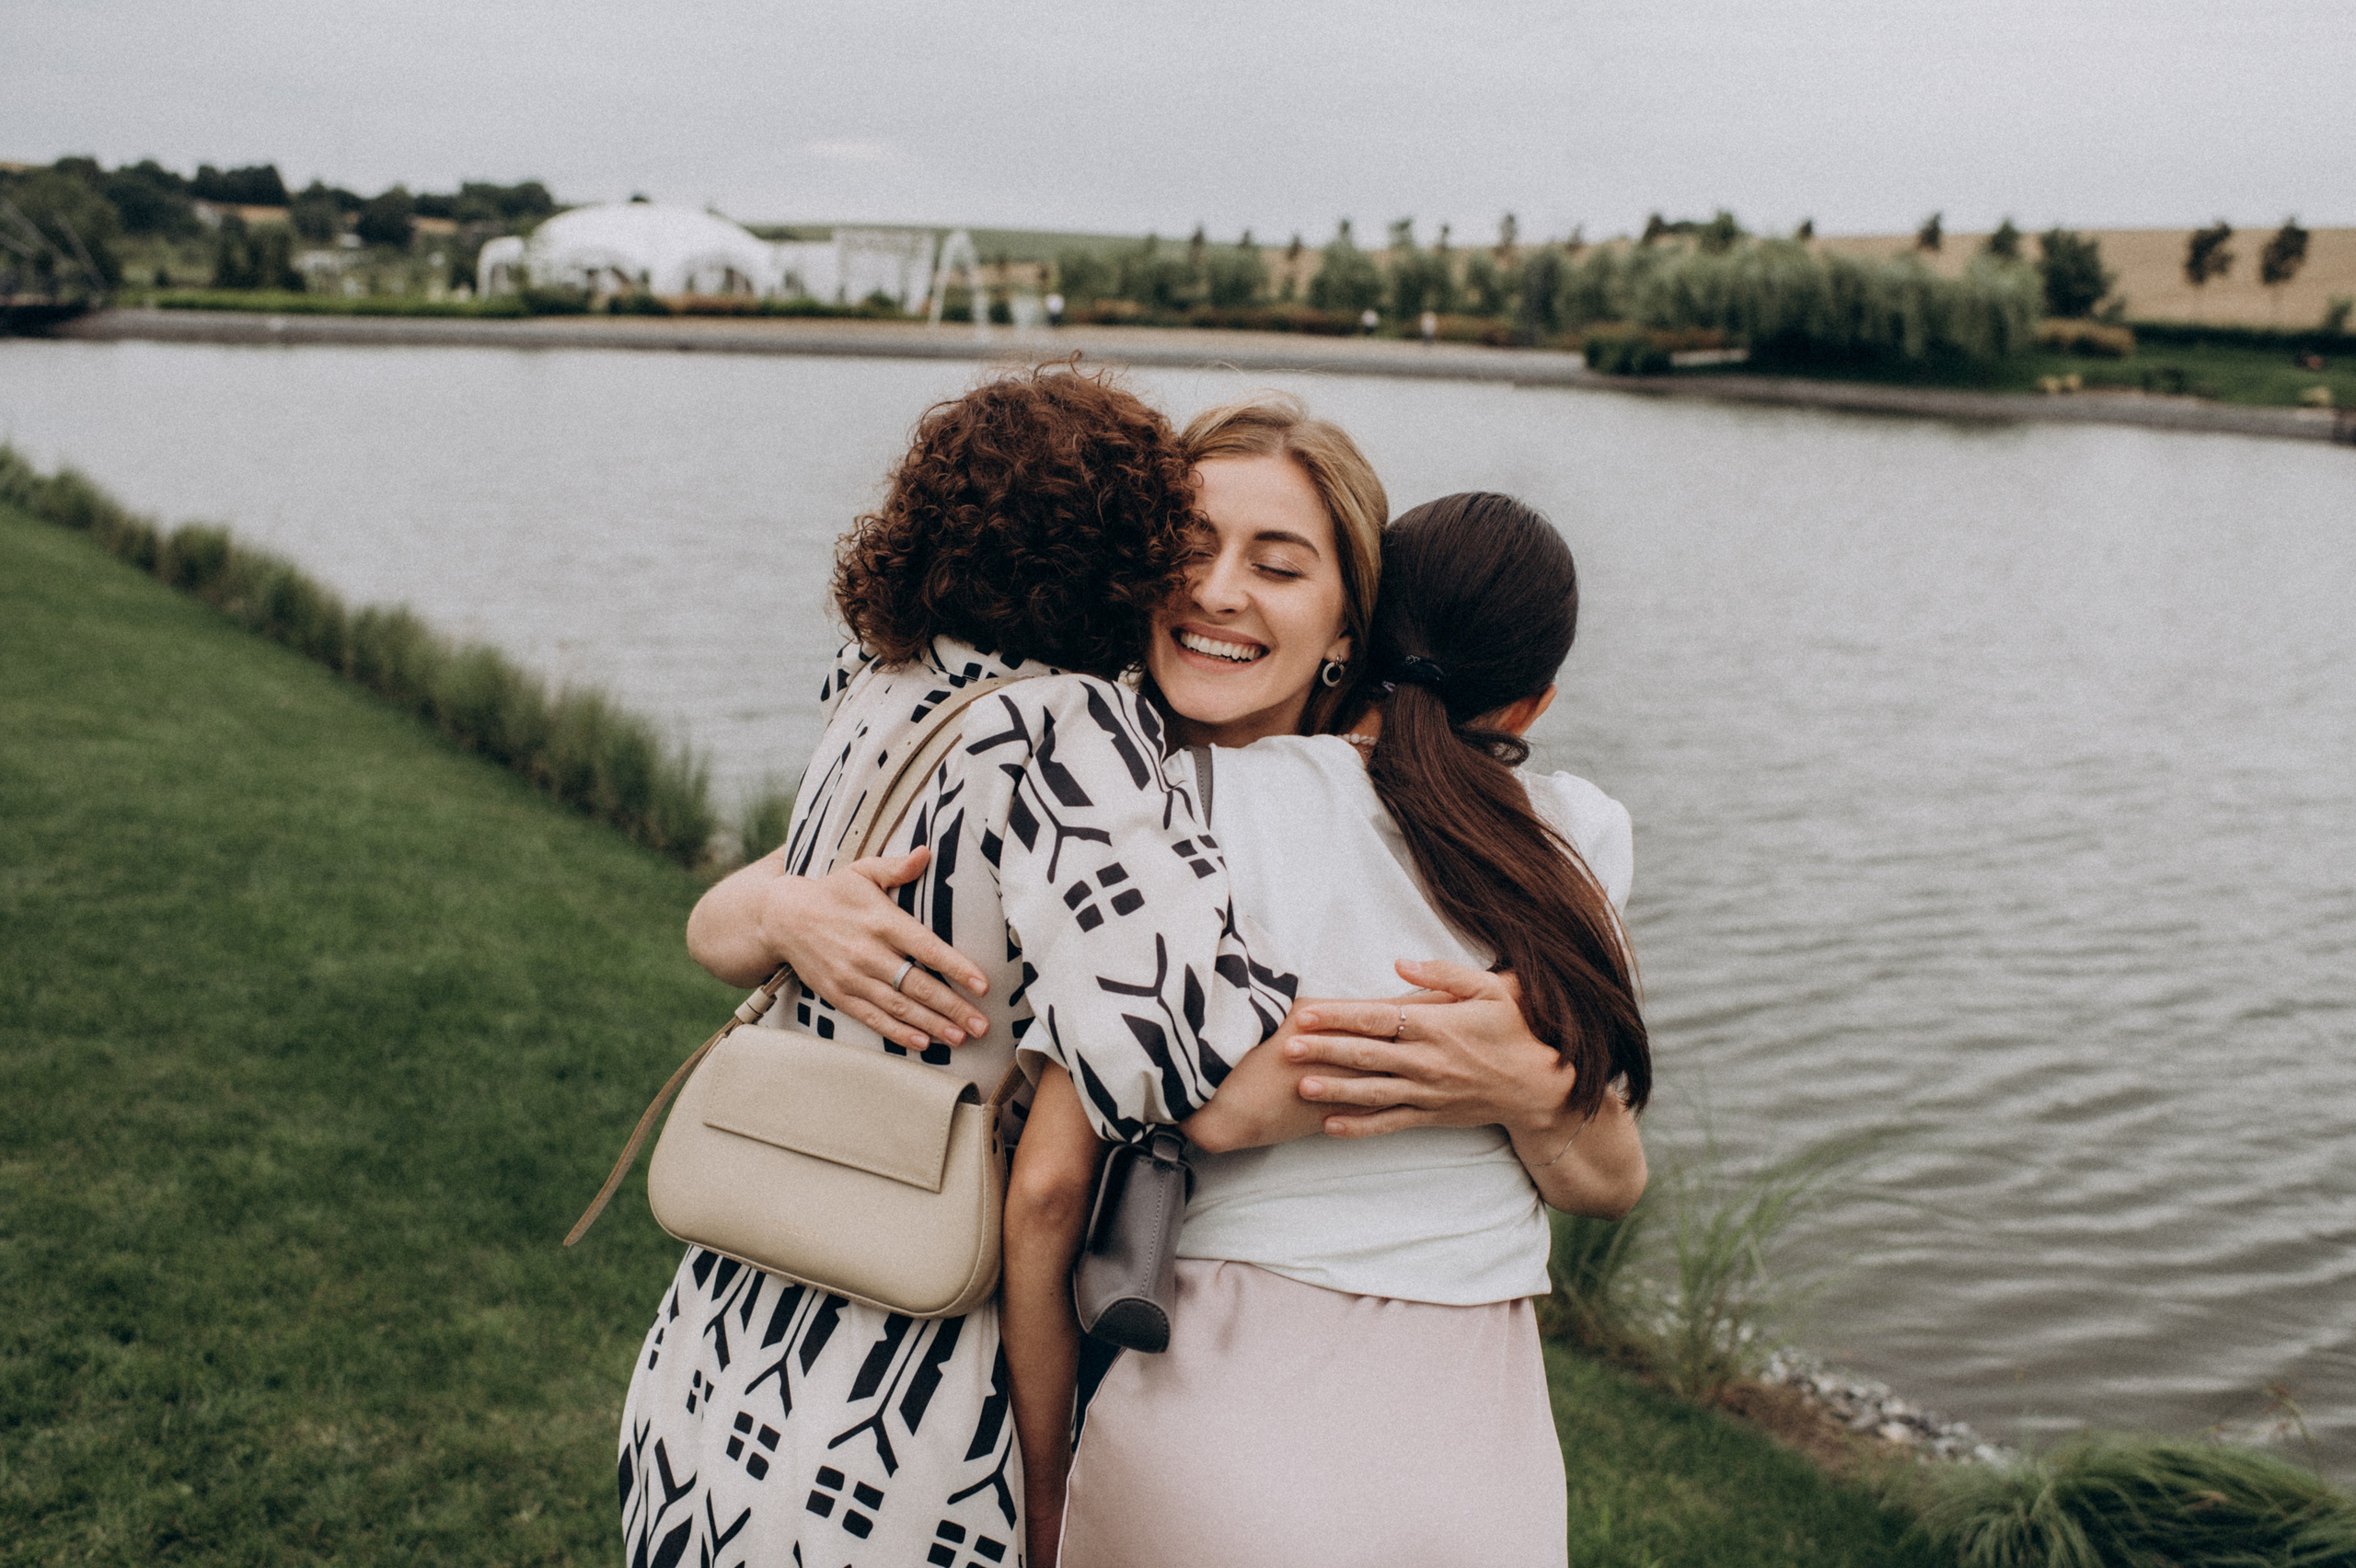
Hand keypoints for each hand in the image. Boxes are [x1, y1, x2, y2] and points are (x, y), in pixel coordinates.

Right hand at [758, 849, 992, 1049]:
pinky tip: (923, 1043)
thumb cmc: (832, 892)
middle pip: (918, 986)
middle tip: (982, 1026)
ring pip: (899, 1008)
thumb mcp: (863, 872)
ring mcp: (853, 978)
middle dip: (954, 1008)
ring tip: (961, 1038)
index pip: (927, 949)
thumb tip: (926, 852)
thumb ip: (897, 867)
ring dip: (933, 1025)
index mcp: (882, 922)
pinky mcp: (839, 996)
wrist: (781, 918)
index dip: (957, 968)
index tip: (983, 985)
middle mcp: (869, 953)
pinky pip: (873, 1019)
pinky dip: (899, 1034)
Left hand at [1286, 959, 1577, 1141]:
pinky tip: (1330, 1127)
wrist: (1537, 1086)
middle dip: (1325, 1051)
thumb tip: (1399, 962)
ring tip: (1301, 1086)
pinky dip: (1359, 1127)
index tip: (1307, 1014)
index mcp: (1435, 1026)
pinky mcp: (1431, 1116)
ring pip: (1372, 1092)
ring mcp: (1427, 1092)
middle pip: (1366, 1055)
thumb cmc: (1511, 1031)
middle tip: (1287, 1048)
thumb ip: (1442, 974)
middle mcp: (1426, 1061)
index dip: (1339, 1017)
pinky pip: (1389, 1123)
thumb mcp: (1488, 990)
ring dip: (1335, 1090)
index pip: (1376, 1019)